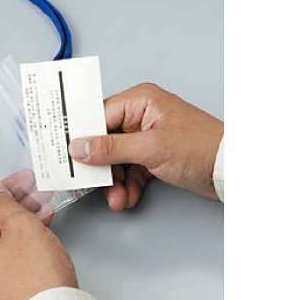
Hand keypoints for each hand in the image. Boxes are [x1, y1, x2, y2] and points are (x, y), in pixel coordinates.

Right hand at [68, 82, 223, 209]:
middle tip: (93, 186)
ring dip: (114, 182)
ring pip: (116, 159)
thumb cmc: (202, 148)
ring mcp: (148, 136)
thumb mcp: (150, 149)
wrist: (232, 170)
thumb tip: (80, 147)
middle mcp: (142, 115)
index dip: (83, 138)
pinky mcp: (154, 155)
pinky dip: (127, 185)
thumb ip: (111, 148)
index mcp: (140, 101)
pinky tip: (127, 197)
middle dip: (101, 168)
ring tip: (116, 198)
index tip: (68, 156)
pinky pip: (130, 169)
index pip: (98, 116)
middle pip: (105, 140)